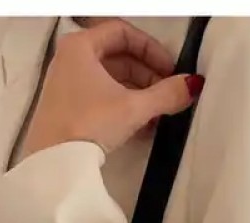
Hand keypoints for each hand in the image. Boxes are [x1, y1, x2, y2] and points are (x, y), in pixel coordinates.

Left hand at [22, 19, 204, 157]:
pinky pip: (103, 97)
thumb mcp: (134, 108)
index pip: (123, 32)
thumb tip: (193, 85)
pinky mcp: (69, 108)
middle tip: (168, 94)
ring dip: (139, 94)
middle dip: (148, 75)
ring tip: (159, 115)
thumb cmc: (89, 123)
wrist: (55, 161)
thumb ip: (166, 94)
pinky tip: (143, 127)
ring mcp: (68, 84)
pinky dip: (124, 106)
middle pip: (118, 57)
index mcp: (81, 46)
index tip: (170, 69)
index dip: (152, 48)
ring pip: (112, 80)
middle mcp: (71, 59)